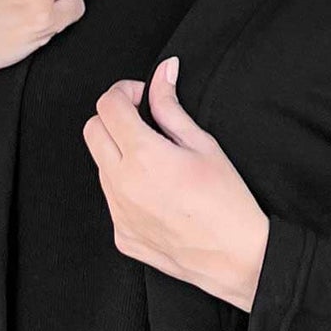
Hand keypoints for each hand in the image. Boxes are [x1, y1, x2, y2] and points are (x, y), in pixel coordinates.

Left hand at [82, 57, 270, 310]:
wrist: (238, 257)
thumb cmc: (228, 201)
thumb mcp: (203, 145)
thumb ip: (171, 107)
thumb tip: (163, 72)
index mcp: (143, 156)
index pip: (108, 106)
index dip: (124, 91)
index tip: (141, 96)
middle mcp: (122, 184)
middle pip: (92, 131)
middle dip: (113, 117)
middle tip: (142, 120)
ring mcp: (118, 213)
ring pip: (100, 166)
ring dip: (119, 153)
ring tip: (157, 162)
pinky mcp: (122, 235)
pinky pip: (112, 200)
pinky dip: (127, 188)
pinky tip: (158, 194)